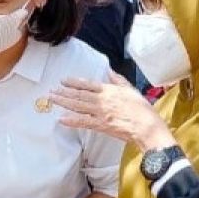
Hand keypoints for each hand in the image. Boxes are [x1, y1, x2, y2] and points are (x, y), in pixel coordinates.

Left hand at [50, 73, 175, 150]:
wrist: (147, 126)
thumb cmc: (142, 109)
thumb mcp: (131, 90)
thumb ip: (119, 80)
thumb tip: (110, 71)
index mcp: (110, 90)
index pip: (88, 84)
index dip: (74, 82)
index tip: (64, 80)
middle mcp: (103, 100)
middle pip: (79, 95)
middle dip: (64, 92)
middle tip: (51, 90)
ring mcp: (101, 113)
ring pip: (78, 106)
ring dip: (64, 102)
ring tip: (52, 99)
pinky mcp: (101, 125)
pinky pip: (83, 122)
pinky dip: (72, 120)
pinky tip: (61, 119)